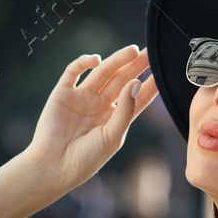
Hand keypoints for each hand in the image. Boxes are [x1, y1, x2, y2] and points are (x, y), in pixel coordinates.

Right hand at [25, 44, 159, 188]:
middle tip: (150, 52)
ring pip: (102, 73)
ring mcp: (81, 98)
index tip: (163, 73)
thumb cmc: (86, 158)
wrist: (54, 167)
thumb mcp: (112, 136)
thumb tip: (136, 82)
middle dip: (136, 66)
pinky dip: (83, 63)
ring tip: (132, 50)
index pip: (136, 98)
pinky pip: (73, 72)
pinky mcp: (63, 93)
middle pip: (121, 80)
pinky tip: (96, 60)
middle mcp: (99, 105)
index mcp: (114, 118)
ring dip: (116, 60)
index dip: (149, 86)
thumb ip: (126, 110)